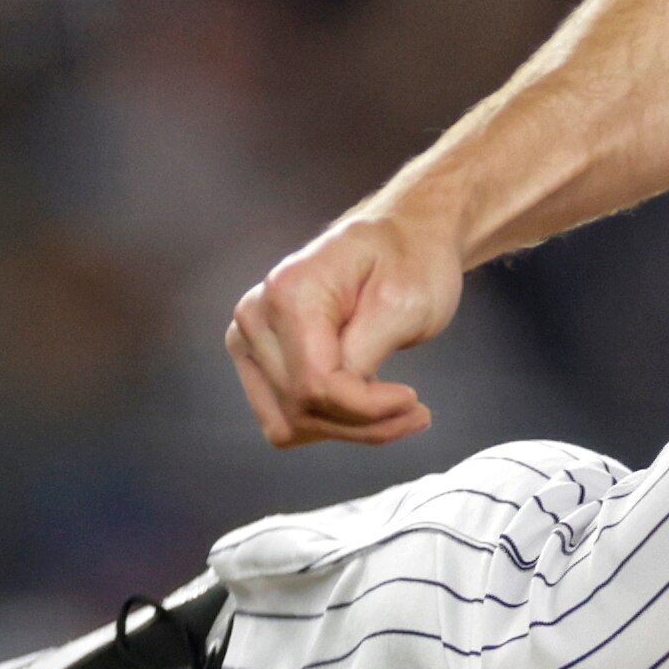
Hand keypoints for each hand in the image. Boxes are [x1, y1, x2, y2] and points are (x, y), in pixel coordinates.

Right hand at [226, 209, 466, 448]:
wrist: (402, 239)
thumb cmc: (409, 259)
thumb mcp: (406, 300)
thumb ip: (366, 349)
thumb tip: (339, 396)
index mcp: (289, 291)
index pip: (314, 383)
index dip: (366, 407)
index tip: (414, 402)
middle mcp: (256, 316)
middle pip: (300, 408)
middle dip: (364, 422)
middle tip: (417, 412)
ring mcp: (251, 340)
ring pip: (288, 423)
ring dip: (348, 429)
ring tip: (398, 410)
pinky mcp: (259, 361)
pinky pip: (286, 418)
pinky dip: (332, 423)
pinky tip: (369, 405)